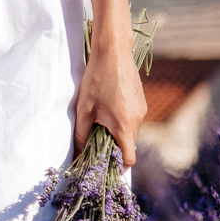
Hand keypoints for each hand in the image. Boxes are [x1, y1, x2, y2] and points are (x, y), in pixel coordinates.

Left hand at [75, 34, 145, 165]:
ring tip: (99, 124)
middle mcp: (138, 120)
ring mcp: (142, 110)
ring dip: (117, 134)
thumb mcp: (84, 109)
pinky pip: (132, 119)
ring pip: (131, 132)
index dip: (118, 167)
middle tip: (95, 146)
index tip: (105, 168)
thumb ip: (81, 135)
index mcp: (125, 126)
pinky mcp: (141, 101)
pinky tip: (107, 110)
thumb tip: (77, 155)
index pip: (129, 159)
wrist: (113, 52)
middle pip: (128, 145)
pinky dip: (122, 122)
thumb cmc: (97, 80)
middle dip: (113, 149)